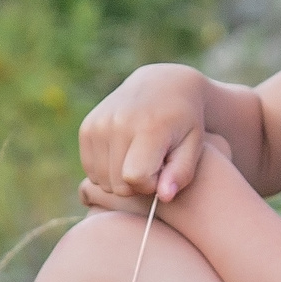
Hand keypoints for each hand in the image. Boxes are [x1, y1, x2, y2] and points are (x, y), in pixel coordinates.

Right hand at [78, 63, 212, 200]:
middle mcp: (118, 123)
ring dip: (121, 179)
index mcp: (148, 127)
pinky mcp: (87, 127)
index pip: (135, 178)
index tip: (163, 171)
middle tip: (152, 166)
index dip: (151, 184)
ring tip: (139, 160)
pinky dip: (106, 170)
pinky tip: (124, 156)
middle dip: (136, 184)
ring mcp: (98, 124)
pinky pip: (90, 170)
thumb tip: (164, 196)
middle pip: (117, 184)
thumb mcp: (193, 146)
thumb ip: (181, 174)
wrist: (162, 85)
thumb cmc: (183, 122)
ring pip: (101, 181)